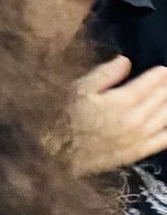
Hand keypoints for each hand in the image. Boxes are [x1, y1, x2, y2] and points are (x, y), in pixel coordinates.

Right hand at [70, 56, 166, 174]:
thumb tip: (125, 61)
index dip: (159, 75)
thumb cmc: (65, 116)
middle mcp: (137, 118)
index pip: (150, 84)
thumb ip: (105, 74)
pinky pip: (165, 140)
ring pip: (166, 117)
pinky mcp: (139, 151)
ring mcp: (140, 137)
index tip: (164, 70)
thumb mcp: (80, 88)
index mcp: (122, 100)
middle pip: (161, 99)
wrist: (58, 152)